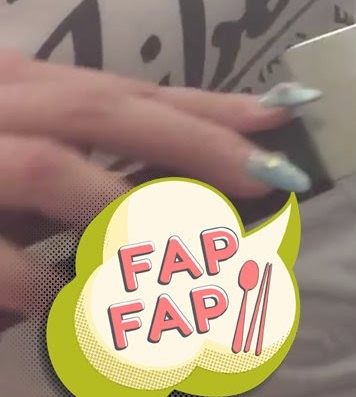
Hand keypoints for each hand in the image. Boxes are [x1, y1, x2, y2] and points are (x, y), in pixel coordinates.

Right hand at [0, 52, 315, 316]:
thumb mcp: (22, 156)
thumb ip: (88, 169)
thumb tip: (196, 200)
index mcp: (22, 88)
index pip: (130, 91)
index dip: (210, 108)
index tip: (287, 114)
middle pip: (102, 112)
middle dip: (195, 144)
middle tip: (269, 177)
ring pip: (49, 170)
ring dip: (125, 211)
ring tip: (187, 255)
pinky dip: (44, 283)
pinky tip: (78, 308)